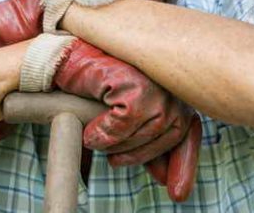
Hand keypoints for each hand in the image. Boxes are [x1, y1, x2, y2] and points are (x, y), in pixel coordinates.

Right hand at [53, 39, 200, 201]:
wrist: (66, 60)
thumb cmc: (93, 87)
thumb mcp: (126, 122)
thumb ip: (146, 143)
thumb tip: (163, 178)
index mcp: (173, 92)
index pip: (188, 134)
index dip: (183, 165)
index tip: (176, 193)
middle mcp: (169, 85)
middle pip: (167, 137)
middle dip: (139, 154)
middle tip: (114, 160)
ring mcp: (154, 82)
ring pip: (145, 132)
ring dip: (117, 144)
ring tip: (96, 139)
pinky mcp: (133, 82)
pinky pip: (125, 122)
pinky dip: (105, 133)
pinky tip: (90, 132)